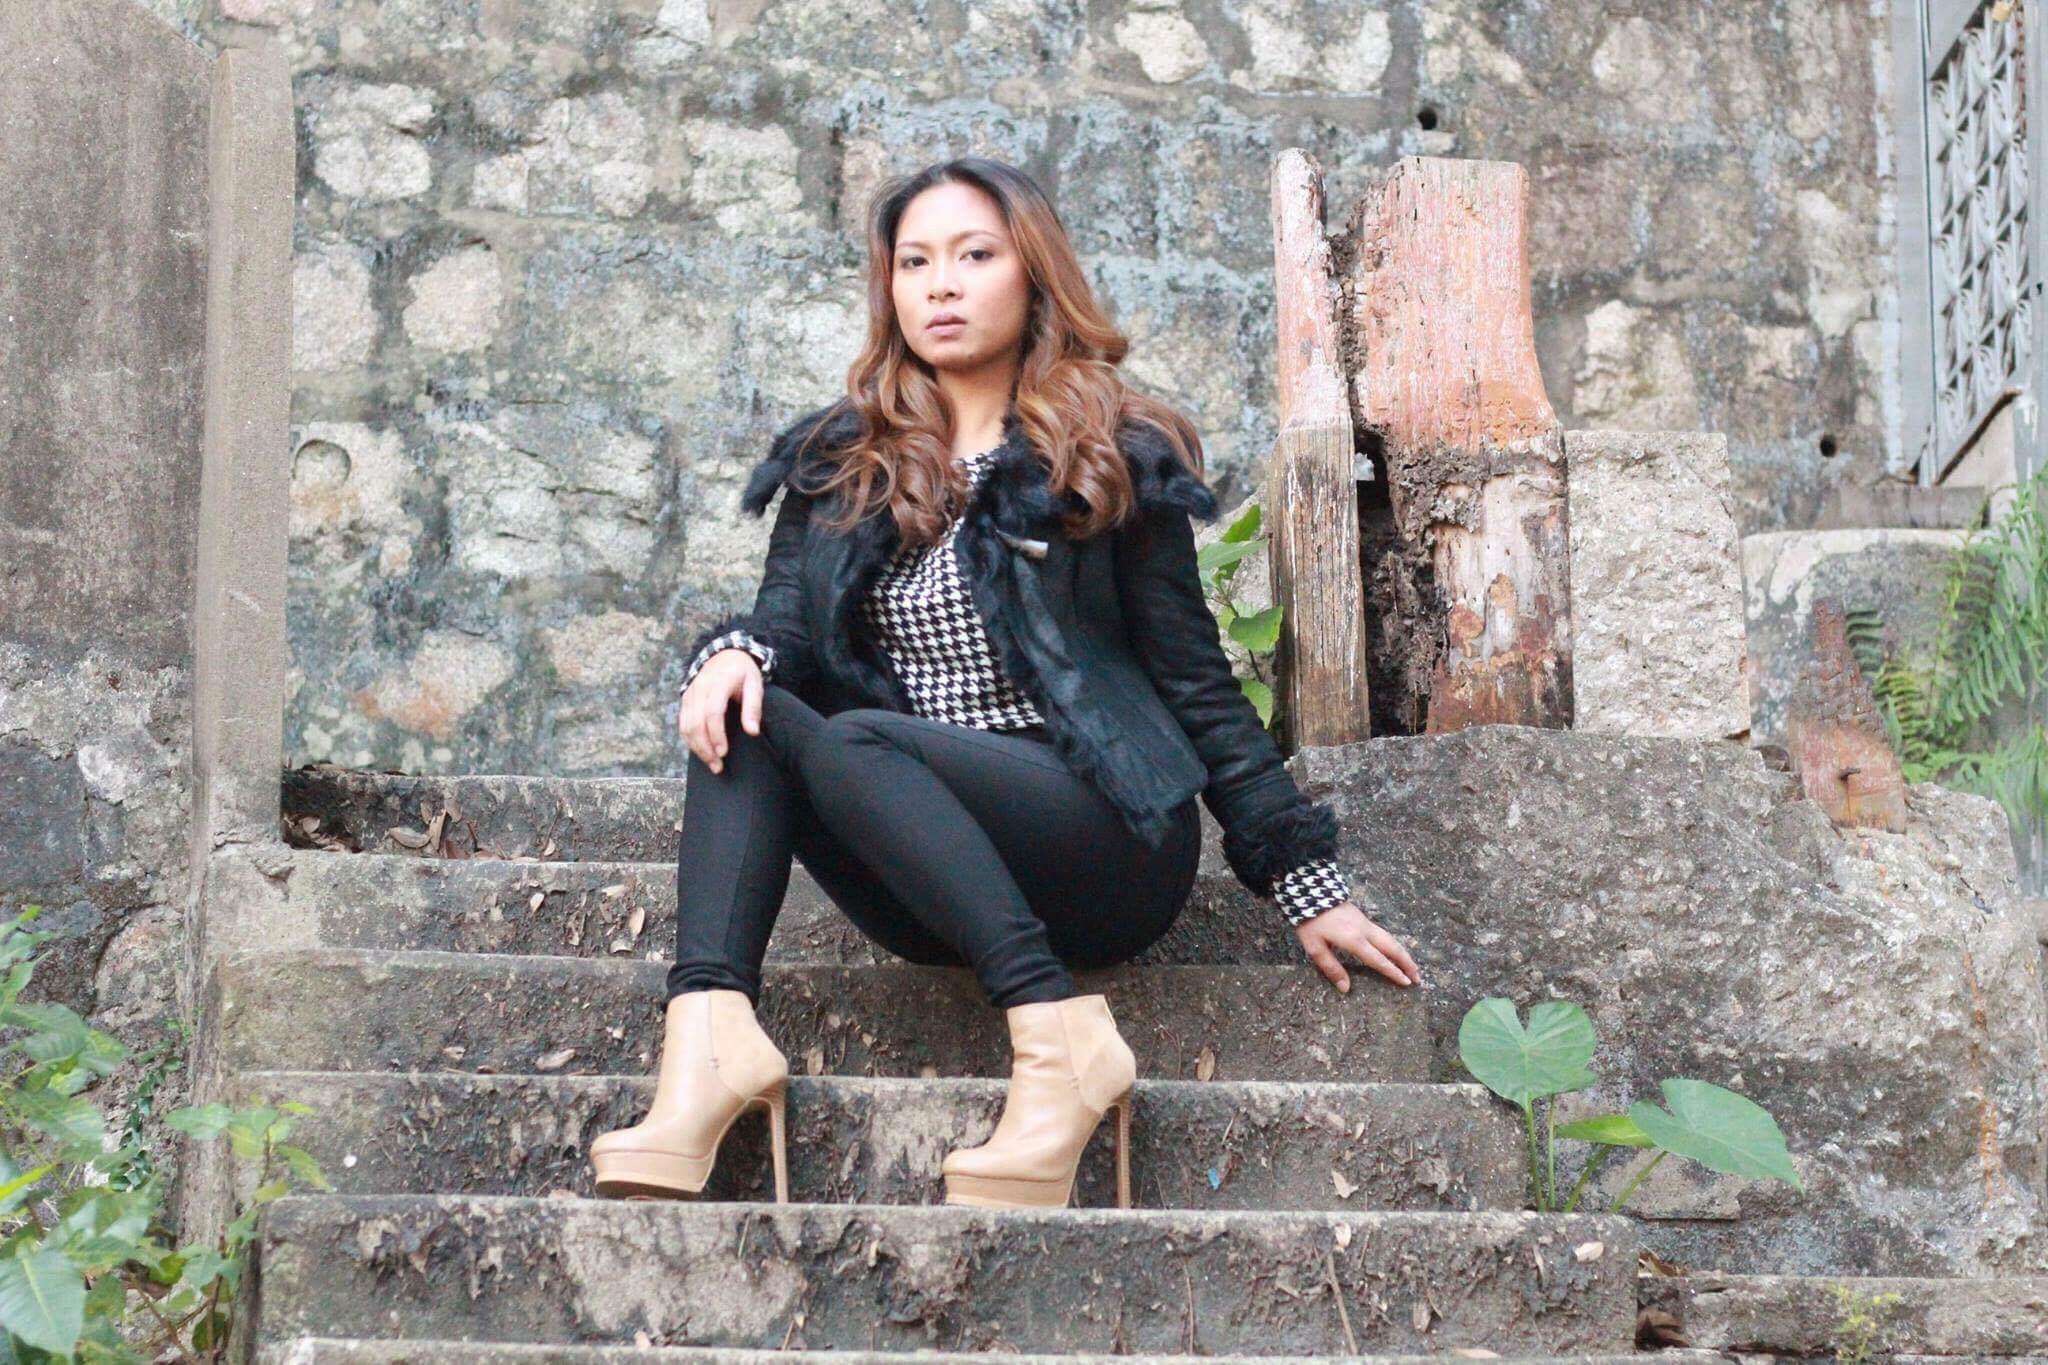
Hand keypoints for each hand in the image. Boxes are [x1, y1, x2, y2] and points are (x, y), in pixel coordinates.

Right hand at [678, 649, 765, 773]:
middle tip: (717, 766)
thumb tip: (752, 732)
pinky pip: (682, 724)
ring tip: (711, 764)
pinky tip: (702, 752)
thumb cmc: (743, 672)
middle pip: (695, 723)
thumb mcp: (755, 684)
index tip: (724, 753)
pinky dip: (690, 740)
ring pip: (685, 726)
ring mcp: (689, 694)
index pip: (712, 713)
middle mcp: (699, 688)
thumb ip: (753, 707)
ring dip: (696, 748)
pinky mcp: (685, 700)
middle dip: (705, 748)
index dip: (716, 735)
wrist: (725, 654)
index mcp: (718, 683)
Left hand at [1294, 902, 1420, 993]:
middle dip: (1407, 963)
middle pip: (1392, 947)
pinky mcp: (1363, 918)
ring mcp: (1366, 923)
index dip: (1393, 972)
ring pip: (1391, 939)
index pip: (1379, 960)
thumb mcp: (1315, 948)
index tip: (1407, 983)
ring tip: (1413, 967)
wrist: (1311, 892)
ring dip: (1403, 953)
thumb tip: (1346, 989)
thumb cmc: (1311, 922)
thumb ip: (1332, 968)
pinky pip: (1385, 934)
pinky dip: (1395, 945)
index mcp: (1354, 940)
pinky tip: (1395, 951)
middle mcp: (1365, 931)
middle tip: (1418, 978)